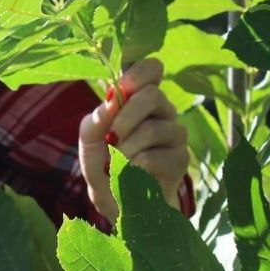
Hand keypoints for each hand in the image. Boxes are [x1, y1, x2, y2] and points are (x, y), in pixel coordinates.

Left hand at [78, 58, 189, 222]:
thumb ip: (96, 119)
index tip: (122, 88)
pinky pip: (159, 156)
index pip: (152, 69)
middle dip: (125, 117)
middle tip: (110, 140)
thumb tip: (110, 98)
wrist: (115, 201)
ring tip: (117, 163)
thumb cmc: (102, 164)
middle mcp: (162, 112)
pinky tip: (131, 175)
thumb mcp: (89, 140)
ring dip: (127, 149)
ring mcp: (175, 135)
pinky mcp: (180, 160)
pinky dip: (137, 168)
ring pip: (154, 128)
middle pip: (153, 95)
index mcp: (140, 99)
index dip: (139, 73)